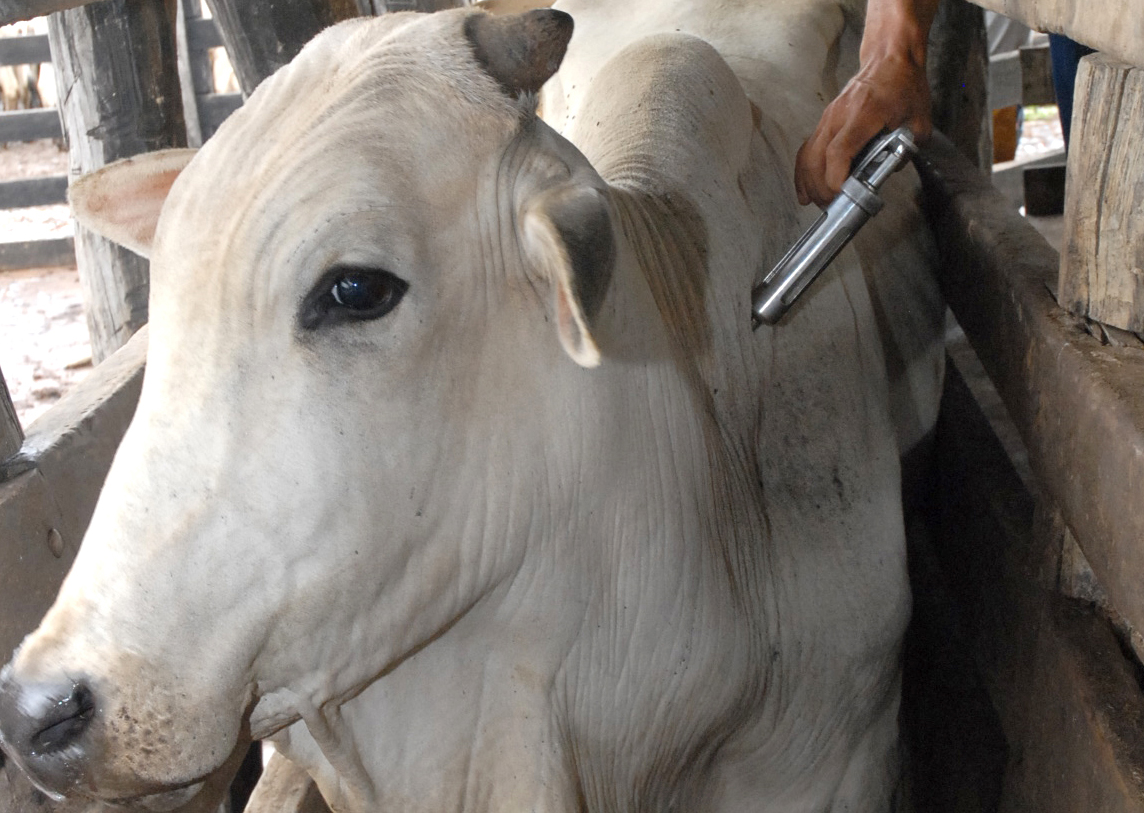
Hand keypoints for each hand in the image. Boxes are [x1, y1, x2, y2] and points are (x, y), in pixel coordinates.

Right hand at [794, 0, 937, 206]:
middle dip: (822, 188)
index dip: (836, 177)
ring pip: (807, 156)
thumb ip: (909, 148)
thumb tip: (891, 170)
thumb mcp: (920, 119)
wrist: (889, 59)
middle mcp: (839, 116)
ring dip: (810, 183)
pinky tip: (805, 191)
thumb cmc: (904, 86)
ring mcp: (827, 119)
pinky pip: (806, 150)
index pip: (839, 151)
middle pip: (818, 159)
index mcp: (864, 114)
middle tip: (834, 206)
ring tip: (820, 202)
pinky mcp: (824, 122)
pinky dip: (803, 173)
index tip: (841, 195)